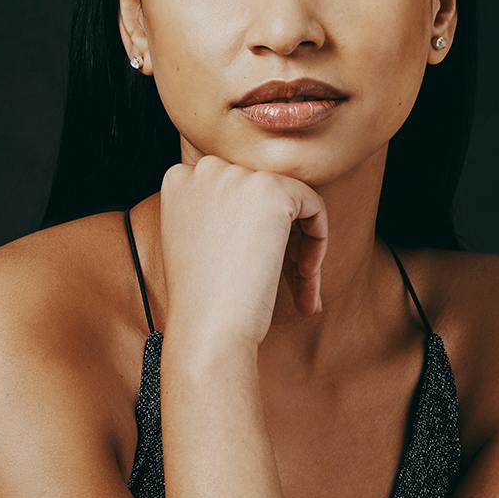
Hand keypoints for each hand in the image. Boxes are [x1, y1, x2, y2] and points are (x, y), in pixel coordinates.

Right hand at [157, 154, 329, 355]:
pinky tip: (305, 274)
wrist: (207, 327)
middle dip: (282, 239)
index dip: (253, 232)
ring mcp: (237, 177)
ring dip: (302, 247)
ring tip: (301, 291)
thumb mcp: (197, 247)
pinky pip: (313, 205)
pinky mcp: (271, 190)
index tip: (256, 269)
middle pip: (264, 195)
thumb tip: (260, 212)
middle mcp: (204, 170)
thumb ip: (219, 217)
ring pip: (291, 202)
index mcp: (179, 181)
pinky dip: (319, 240)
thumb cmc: (203, 303)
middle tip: (290, 283)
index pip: (235, 192)